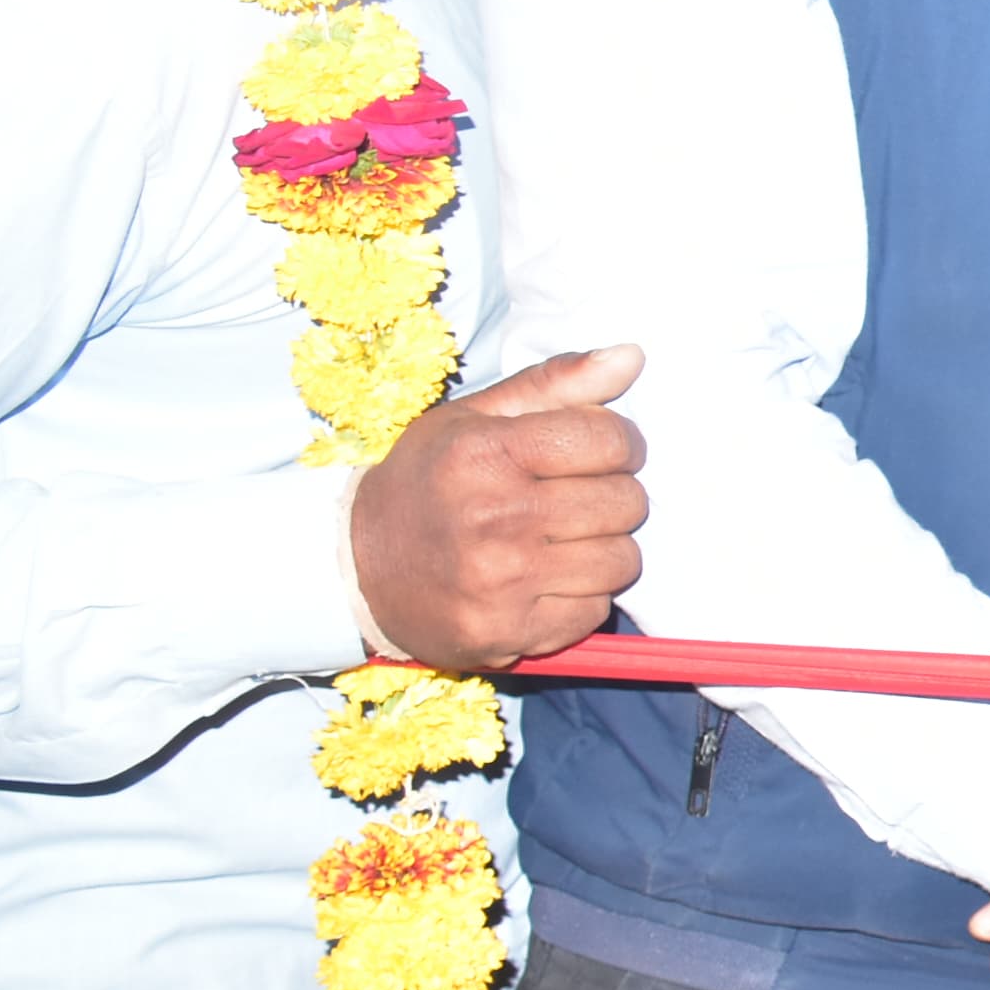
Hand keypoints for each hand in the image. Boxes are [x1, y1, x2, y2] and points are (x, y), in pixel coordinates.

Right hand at [346, 345, 651, 669]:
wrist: (355, 568)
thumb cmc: (427, 482)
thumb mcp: (474, 418)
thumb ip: (555, 384)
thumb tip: (634, 355)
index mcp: (486, 453)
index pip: (612, 440)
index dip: (619, 444)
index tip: (597, 452)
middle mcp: (494, 517)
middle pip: (626, 503)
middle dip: (613, 496)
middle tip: (573, 499)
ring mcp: (501, 582)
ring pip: (621, 562)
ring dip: (603, 550)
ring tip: (560, 540)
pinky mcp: (507, 633)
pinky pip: (594, 611)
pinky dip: (580, 597)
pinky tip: (543, 581)